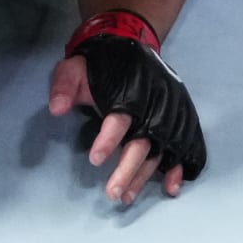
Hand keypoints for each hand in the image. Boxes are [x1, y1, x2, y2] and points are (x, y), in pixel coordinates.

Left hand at [49, 13, 205, 204]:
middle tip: (112, 193)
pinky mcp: (179, 118)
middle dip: (128, 169)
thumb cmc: (101, 63)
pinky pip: (186, 145)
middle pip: (143, 142)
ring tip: (127, 197)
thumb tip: (56, 109)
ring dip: (145, 176)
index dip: (108, 140)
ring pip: (161, 150)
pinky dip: (180, 168)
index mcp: (129, 91)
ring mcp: (169, 113)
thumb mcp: (75, 67)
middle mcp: (154, 104)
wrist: (130, 45)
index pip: (120, 119)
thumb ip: (65, 85)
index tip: (94, 160)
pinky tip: (171, 188)